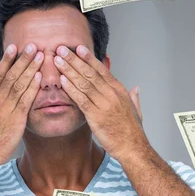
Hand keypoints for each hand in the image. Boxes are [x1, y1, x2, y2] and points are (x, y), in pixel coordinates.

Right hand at [0, 43, 42, 167]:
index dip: (7, 59)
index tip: (14, 47)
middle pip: (10, 74)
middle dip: (22, 58)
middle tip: (33, 44)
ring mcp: (6, 108)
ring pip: (19, 83)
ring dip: (30, 68)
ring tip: (40, 55)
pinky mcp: (16, 118)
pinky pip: (25, 98)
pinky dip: (32, 86)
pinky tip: (40, 76)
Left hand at [54, 44, 148, 161]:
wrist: (132, 147)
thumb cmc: (132, 131)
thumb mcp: (136, 111)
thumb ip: (134, 98)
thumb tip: (135, 89)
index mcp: (120, 90)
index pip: (102, 69)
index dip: (89, 58)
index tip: (78, 48)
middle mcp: (112, 94)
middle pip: (90, 72)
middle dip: (75, 59)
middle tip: (61, 49)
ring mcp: (104, 104)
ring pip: (84, 83)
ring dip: (69, 70)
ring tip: (57, 60)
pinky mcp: (96, 116)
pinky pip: (81, 99)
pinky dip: (71, 89)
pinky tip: (62, 81)